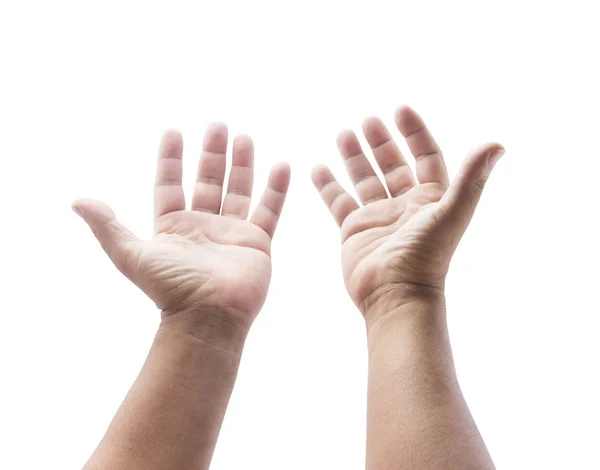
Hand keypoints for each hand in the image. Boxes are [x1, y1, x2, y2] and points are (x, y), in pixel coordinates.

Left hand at [73, 124, 290, 323]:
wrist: (209, 316)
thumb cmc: (170, 288)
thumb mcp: (130, 255)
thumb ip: (107, 227)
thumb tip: (76, 201)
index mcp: (173, 227)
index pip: (170, 184)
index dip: (170, 159)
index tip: (173, 131)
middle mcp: (202, 226)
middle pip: (208, 181)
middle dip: (212, 153)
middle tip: (217, 125)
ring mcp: (231, 233)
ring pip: (238, 190)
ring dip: (241, 164)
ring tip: (243, 137)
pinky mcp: (257, 242)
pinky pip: (269, 210)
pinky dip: (276, 189)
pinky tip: (282, 166)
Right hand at [312, 106, 503, 317]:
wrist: (394, 296)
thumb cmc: (425, 258)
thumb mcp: (450, 213)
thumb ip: (471, 178)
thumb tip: (497, 144)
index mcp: (430, 199)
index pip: (425, 157)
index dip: (415, 133)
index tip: (400, 109)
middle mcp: (404, 205)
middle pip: (392, 164)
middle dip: (381, 141)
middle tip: (368, 120)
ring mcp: (378, 217)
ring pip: (364, 178)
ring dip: (355, 156)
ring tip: (344, 132)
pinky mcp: (354, 230)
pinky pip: (339, 201)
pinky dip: (328, 185)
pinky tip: (317, 167)